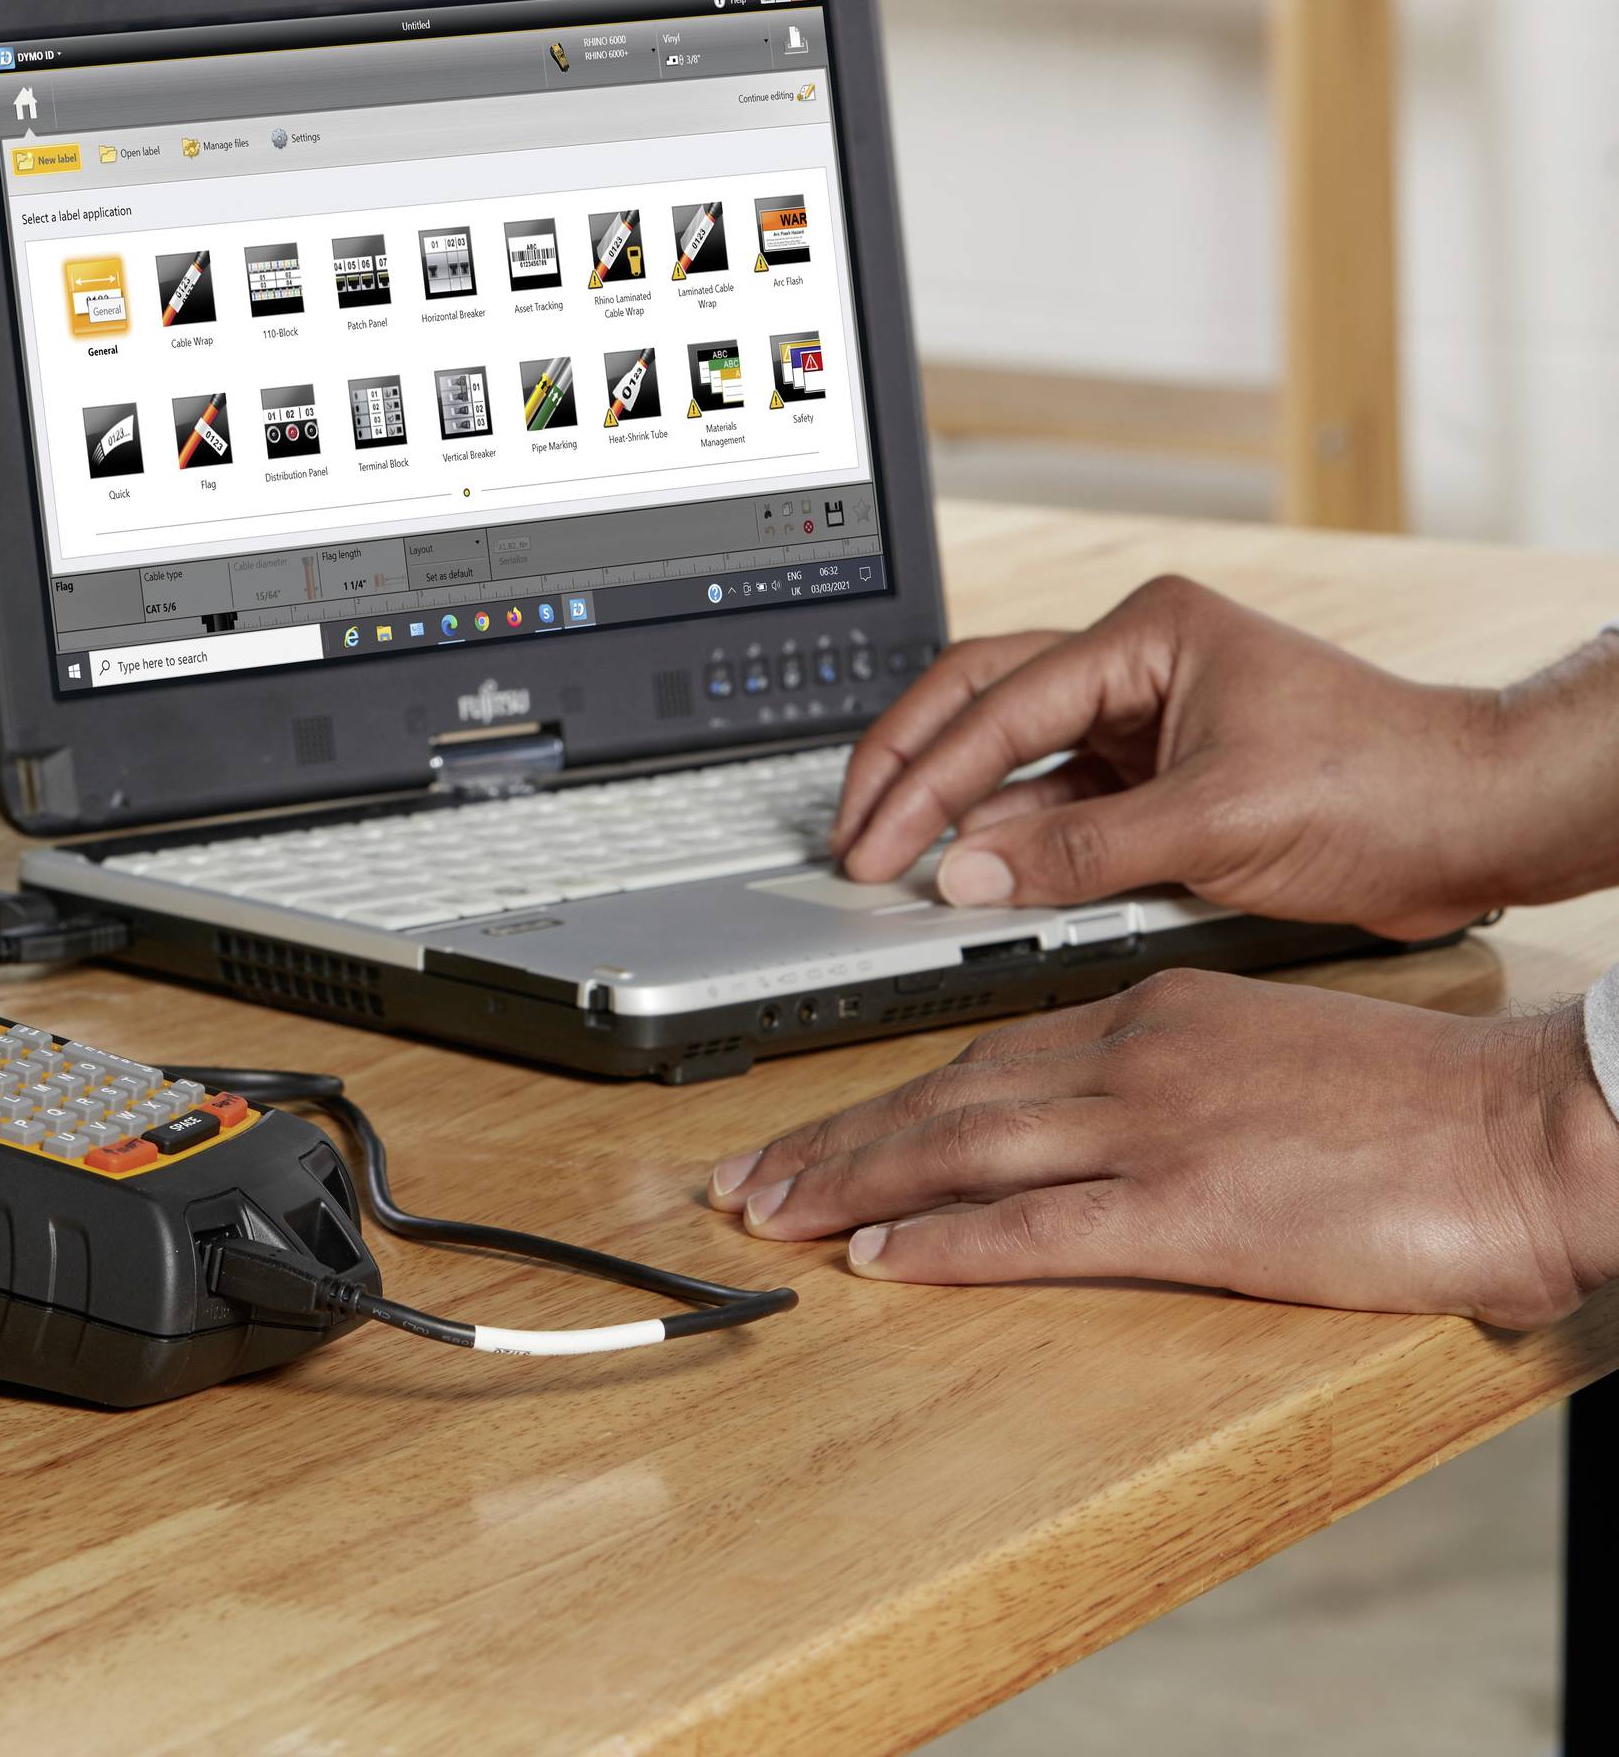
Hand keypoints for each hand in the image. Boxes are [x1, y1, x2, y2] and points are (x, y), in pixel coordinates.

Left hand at [702, 970, 1618, 1329]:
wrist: (1533, 1122)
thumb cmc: (1423, 1105)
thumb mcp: (1269, 1059)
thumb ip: (1179, 1081)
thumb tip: (1110, 1126)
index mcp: (1154, 1013)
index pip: (981, 1055)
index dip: (883, 1098)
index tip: (813, 1132)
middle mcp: (1135, 1057)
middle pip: (945, 1096)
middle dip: (832, 1142)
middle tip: (743, 1180)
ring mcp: (1159, 1130)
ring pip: (962, 1152)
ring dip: (851, 1186)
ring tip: (771, 1218)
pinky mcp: (1195, 1207)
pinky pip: (1038, 1229)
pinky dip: (947, 1244)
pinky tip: (881, 1262)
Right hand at [830, 575, 1618, 939]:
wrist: (1478, 824)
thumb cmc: (1383, 786)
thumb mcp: (1218, 822)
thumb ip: (1080, 851)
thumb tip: (968, 874)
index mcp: (1148, 634)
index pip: (999, 703)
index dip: (924, 781)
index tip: (876, 844)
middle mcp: (1138, 664)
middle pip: (979, 703)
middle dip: (910, 772)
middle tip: (853, 835)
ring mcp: (1148, 721)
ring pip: (1015, 757)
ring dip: (962, 813)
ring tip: (902, 869)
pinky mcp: (1162, 779)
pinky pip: (1062, 804)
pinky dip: (1019, 843)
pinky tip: (982, 881)